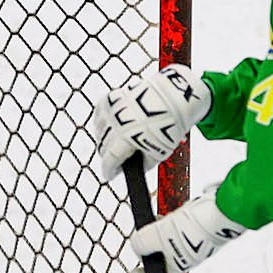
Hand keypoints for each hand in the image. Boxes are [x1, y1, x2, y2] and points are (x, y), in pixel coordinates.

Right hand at [93, 64, 211, 173]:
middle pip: (103, 147)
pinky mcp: (110, 98)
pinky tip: (112, 125)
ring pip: (99, 131)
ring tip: (116, 141)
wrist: (173, 97)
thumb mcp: (160, 152)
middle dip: (109, 156)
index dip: (108, 170)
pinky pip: (99, 115)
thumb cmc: (169, 125)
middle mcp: (115, 123)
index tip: (110, 175)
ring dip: (105, 139)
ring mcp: (111, 109)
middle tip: (117, 160)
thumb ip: (145, 164)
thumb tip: (136, 169)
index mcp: (125, 138)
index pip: (109, 160)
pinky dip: (103, 122)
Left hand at [130, 189, 244, 272]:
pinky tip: (174, 214)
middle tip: (142, 239)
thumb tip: (135, 246)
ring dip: (162, 232)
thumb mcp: (156, 235)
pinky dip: (175, 223)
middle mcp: (187, 259)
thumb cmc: (190, 229)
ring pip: (173, 241)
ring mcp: (195, 245)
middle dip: (151, 247)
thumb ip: (142, 243)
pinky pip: (184, 230)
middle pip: (163, 257)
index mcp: (176, 267)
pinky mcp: (203, 231)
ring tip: (157, 220)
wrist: (220, 213)